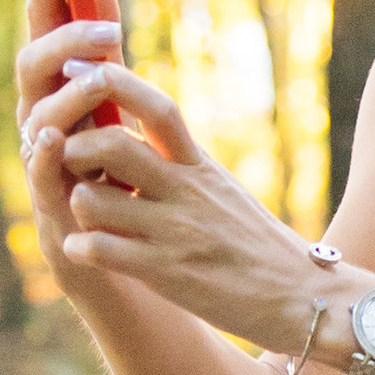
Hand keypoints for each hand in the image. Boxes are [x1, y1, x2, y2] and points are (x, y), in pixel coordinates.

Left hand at [13, 0, 342, 358]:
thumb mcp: (222, 190)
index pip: (156, 105)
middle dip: (75, 149)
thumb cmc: (257, 245)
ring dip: (76, 204)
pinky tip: (85, 249)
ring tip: (85, 215)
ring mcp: (175, 231)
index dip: (112, 83)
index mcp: (199, 164)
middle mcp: (186, 189)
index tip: (81, 77)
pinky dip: (80, 247)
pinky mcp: (167, 274)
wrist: (305, 296)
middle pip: (111, 142)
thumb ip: (180, 163)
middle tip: (70, 164)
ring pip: (93, 198)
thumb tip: (138, 131)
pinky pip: (100, 250)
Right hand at [13, 0, 126, 293]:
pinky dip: (45, 154)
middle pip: (34, 66)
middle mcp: (40, 121)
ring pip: (38, 117)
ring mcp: (41, 164)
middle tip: (110, 29)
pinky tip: (55, 134)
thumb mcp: (116, 102)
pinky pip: (40, 176)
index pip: (44, 25)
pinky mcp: (53, 208)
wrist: (122, 257)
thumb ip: (104, 45)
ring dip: (66, 92)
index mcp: (56, 93)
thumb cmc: (116, 175)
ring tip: (98, 75)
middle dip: (66, 39)